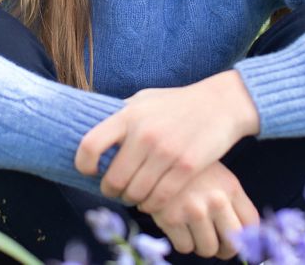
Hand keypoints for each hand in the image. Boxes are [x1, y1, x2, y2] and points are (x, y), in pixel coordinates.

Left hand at [74, 70, 259, 211]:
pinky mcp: (186, 167)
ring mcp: (166, 152)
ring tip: (134, 196)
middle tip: (115, 190)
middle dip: (111, 190)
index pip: (90, 145)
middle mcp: (144, 134)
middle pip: (113, 179)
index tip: (91, 170)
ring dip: (131, 200)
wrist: (220, 103)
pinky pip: (159, 199)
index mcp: (128, 115)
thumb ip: (121, 115)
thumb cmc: (177, 103)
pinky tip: (151, 201)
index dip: (84, 164)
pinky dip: (151, 206)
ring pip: (135, 193)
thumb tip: (93, 129)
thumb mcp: (145, 99)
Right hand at [149, 161, 258, 259]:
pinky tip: (177, 226)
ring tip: (192, 230)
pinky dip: (181, 242)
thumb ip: (231, 202)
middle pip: (232, 244)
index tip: (234, 239)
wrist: (155, 155)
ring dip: (200, 245)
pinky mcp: (171, 218)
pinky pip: (184, 247)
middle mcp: (216, 199)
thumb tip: (240, 237)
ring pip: (207, 249)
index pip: (250, 225)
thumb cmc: (190, 171)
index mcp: (231, 187)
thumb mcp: (217, 177)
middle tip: (214, 242)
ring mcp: (194, 210)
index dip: (244, 238)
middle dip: (224, 248)